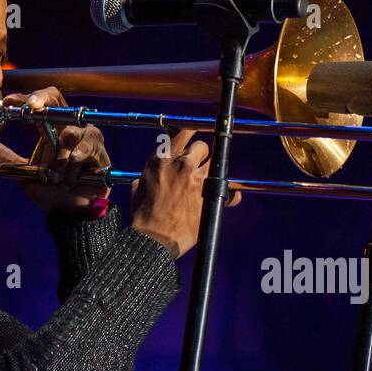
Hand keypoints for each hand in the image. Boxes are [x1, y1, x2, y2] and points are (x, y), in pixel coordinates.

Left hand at [0, 86, 111, 214]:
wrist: (72, 214)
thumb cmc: (53, 193)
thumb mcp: (26, 174)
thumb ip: (8, 159)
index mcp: (53, 130)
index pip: (42, 104)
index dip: (26, 97)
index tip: (8, 102)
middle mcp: (71, 129)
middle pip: (58, 100)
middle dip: (43, 100)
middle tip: (31, 107)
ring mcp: (88, 138)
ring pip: (70, 132)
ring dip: (58, 156)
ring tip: (55, 176)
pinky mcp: (100, 152)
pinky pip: (82, 153)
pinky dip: (70, 170)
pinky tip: (69, 182)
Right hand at [129, 129, 241, 258]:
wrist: (153, 239)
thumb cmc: (143, 216)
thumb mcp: (139, 188)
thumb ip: (147, 175)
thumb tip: (146, 175)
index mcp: (162, 160)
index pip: (182, 131)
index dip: (190, 131)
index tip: (194, 133)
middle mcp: (182, 166)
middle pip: (202, 146)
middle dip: (200, 154)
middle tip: (196, 166)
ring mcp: (198, 181)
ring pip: (216, 163)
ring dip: (213, 172)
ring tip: (209, 182)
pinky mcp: (210, 197)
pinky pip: (230, 188)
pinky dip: (232, 194)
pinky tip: (230, 197)